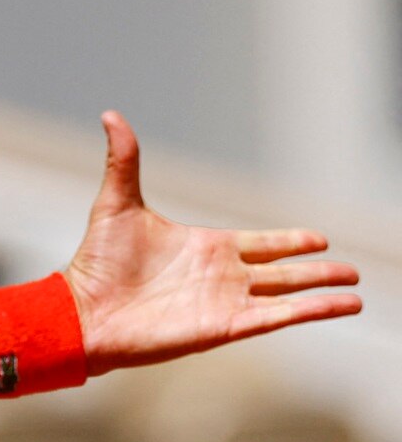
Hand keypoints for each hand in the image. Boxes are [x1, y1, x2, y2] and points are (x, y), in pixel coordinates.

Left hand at [64, 112, 360, 374]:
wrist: (84, 311)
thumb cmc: (96, 262)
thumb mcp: (116, 203)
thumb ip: (124, 160)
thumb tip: (110, 115)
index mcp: (205, 247)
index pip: (261, 244)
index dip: (289, 241)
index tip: (319, 238)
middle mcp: (220, 276)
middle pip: (282, 271)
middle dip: (315, 269)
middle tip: (350, 269)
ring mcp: (225, 302)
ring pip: (287, 294)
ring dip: (321, 291)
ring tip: (356, 293)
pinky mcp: (226, 326)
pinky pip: (279, 316)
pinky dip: (312, 311)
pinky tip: (342, 307)